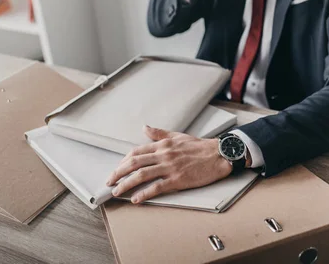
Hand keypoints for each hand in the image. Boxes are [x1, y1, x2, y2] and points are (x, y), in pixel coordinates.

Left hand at [106, 125, 231, 203]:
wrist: (219, 155)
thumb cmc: (200, 146)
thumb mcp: (178, 136)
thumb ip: (160, 134)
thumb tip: (145, 128)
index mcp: (163, 144)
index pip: (137, 152)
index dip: (123, 161)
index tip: (117, 169)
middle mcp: (164, 154)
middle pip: (134, 163)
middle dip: (118, 173)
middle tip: (109, 181)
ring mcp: (170, 167)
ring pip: (141, 175)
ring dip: (126, 184)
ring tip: (117, 192)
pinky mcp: (177, 179)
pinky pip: (156, 187)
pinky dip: (144, 194)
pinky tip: (135, 199)